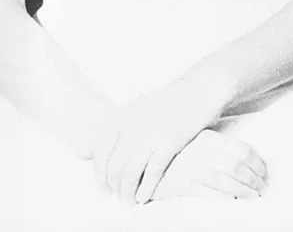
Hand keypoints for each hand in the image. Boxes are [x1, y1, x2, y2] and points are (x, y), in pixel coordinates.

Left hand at [90, 71, 230, 204]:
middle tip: (119, 198)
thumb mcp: (135, 109)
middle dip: (114, 188)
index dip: (100, 176)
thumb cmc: (167, 102)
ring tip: (131, 202)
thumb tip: (96, 153)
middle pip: (114, 168)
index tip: (104, 189)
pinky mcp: (169, 142)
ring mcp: (149, 134)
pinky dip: (146, 190)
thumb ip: (118, 129)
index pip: (100, 153)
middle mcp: (131, 125)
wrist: (196, 90)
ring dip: (128, 193)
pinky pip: (151, 174)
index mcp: (119, 116)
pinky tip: (144, 197)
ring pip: (130, 174)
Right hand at [153, 130, 266, 201]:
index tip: (264, 172)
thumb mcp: (195, 142)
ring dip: (242, 191)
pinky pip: (206, 193)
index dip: (257, 163)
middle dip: (253, 180)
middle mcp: (200, 150)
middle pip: (236, 166)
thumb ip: (216, 148)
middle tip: (261, 189)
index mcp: (207, 137)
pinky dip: (220, 199)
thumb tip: (244, 163)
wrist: (144, 162)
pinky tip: (230, 203)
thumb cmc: (174, 152)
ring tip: (251, 198)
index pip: (241, 149)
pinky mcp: (179, 183)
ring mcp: (189, 166)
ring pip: (224, 180)